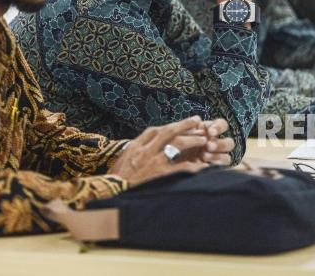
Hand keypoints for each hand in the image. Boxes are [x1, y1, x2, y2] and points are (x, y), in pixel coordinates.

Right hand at [109, 116, 231, 186]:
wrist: (110, 194)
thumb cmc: (115, 181)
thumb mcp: (120, 162)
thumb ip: (131, 153)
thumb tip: (139, 149)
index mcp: (135, 146)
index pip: (154, 130)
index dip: (169, 127)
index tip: (178, 126)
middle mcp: (146, 150)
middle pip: (168, 131)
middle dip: (184, 124)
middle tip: (197, 120)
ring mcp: (154, 162)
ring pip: (178, 144)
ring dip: (192, 139)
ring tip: (203, 139)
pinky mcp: (161, 175)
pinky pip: (182, 167)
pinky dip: (194, 166)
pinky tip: (203, 165)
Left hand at [175, 119, 233, 165]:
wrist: (165, 161)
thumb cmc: (172, 144)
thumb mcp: (178, 134)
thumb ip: (187, 129)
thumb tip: (197, 120)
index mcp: (210, 131)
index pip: (222, 125)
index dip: (218, 127)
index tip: (210, 132)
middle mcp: (216, 144)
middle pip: (229, 142)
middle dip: (220, 144)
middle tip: (209, 146)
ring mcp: (216, 157)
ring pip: (227, 158)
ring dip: (218, 155)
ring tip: (204, 155)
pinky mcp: (214, 167)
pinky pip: (221, 167)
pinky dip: (215, 164)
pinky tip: (204, 165)